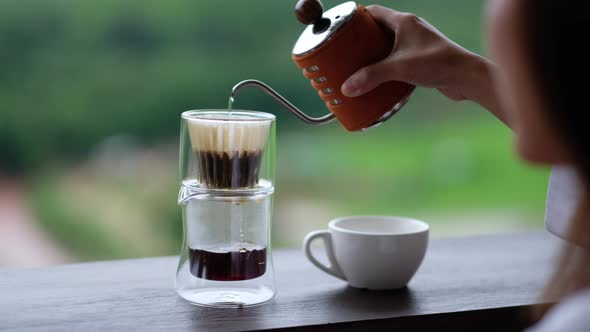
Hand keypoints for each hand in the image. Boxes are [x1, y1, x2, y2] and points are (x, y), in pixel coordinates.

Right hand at [341, 6, 504, 122]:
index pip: (374, 12)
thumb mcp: (398, 68)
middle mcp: (411, 29)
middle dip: (363, 40)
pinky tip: (379, 79)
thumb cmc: (437, 63)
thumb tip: (347, 88)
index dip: (356, 18)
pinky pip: (399, 58)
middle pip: (379, 29)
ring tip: (359, 67)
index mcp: (404, 21)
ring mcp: (417, 43)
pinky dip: (387, 66)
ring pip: (389, 45)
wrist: (466, 77)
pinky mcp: (422, 58)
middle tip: (347, 52)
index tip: (342, 29)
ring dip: (375, 55)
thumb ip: (371, 77)